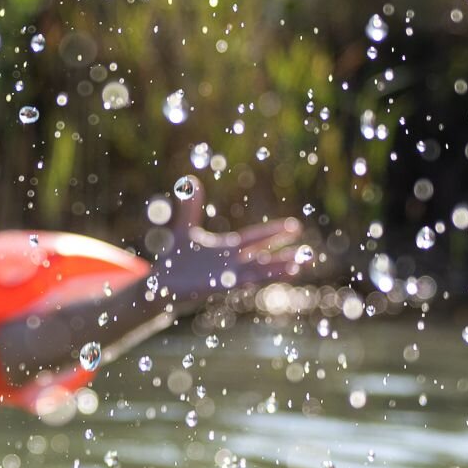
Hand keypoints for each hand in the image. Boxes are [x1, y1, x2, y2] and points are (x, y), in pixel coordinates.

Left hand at [149, 181, 313, 306]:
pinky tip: (266, 278)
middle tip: (308, 251)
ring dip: (277, 269)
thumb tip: (190, 182)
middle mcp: (232, 262)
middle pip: (263, 256)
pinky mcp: (218, 286)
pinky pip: (240, 282)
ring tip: (299, 266)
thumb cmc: (173, 259)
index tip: (294, 226)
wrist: (159, 282)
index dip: (274, 233)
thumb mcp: (183, 228)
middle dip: (283, 253)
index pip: (256, 238)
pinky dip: (255, 278)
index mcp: (228, 248)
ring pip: (257, 271)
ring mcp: (227, 276)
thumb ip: (190, 207)